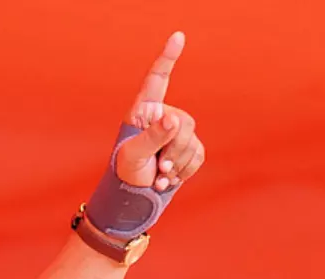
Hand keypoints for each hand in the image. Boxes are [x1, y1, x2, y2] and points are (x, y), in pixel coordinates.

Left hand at [115, 32, 204, 190]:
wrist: (134, 196)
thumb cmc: (126, 173)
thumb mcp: (133, 155)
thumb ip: (152, 137)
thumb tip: (173, 119)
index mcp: (143, 111)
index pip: (158, 80)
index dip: (167, 58)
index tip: (178, 37)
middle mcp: (162, 117)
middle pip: (184, 122)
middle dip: (174, 149)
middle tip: (159, 167)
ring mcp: (176, 133)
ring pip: (192, 140)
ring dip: (178, 163)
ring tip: (160, 176)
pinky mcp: (188, 150)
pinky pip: (198, 155)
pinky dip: (186, 170)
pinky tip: (169, 179)